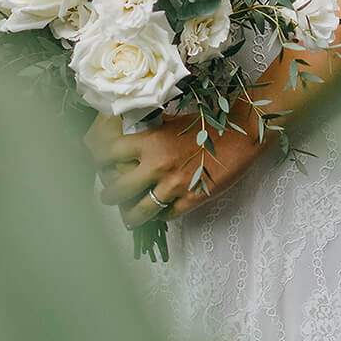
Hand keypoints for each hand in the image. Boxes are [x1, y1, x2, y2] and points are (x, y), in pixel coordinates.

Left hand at [84, 108, 269, 229]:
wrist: (241, 134)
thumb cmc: (208, 125)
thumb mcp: (173, 122)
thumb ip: (150, 131)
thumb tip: (129, 134)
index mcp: (151, 142)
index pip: (111, 154)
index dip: (101, 161)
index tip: (99, 166)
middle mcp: (158, 165)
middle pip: (118, 189)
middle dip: (108, 196)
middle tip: (106, 197)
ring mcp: (174, 185)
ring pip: (140, 211)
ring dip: (129, 217)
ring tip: (127, 218)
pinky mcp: (191, 199)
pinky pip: (167, 216)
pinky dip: (160, 217)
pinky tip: (157, 215)